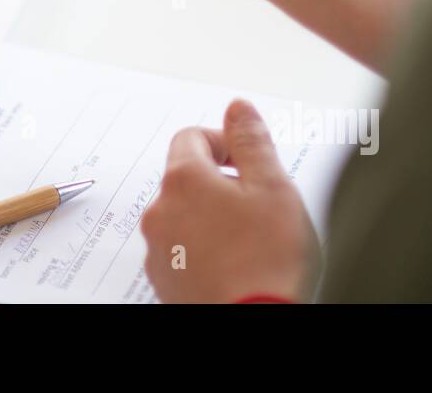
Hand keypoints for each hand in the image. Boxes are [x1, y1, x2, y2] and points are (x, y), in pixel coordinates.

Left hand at [141, 99, 317, 302]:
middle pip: (185, 177)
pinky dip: (203, 250)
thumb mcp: (273, 187)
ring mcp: (158, 249)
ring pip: (183, 216)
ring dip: (211, 218)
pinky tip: (234, 265)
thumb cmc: (268, 262)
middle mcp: (160, 211)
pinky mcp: (163, 281)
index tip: (247, 162)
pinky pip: (180, 251)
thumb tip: (238, 108)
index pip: (190, 136)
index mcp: (183, 179)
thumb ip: (252, 141)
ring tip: (249, 242)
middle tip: (258, 206)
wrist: (255, 323)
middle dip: (220, 183)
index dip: (223, 142)